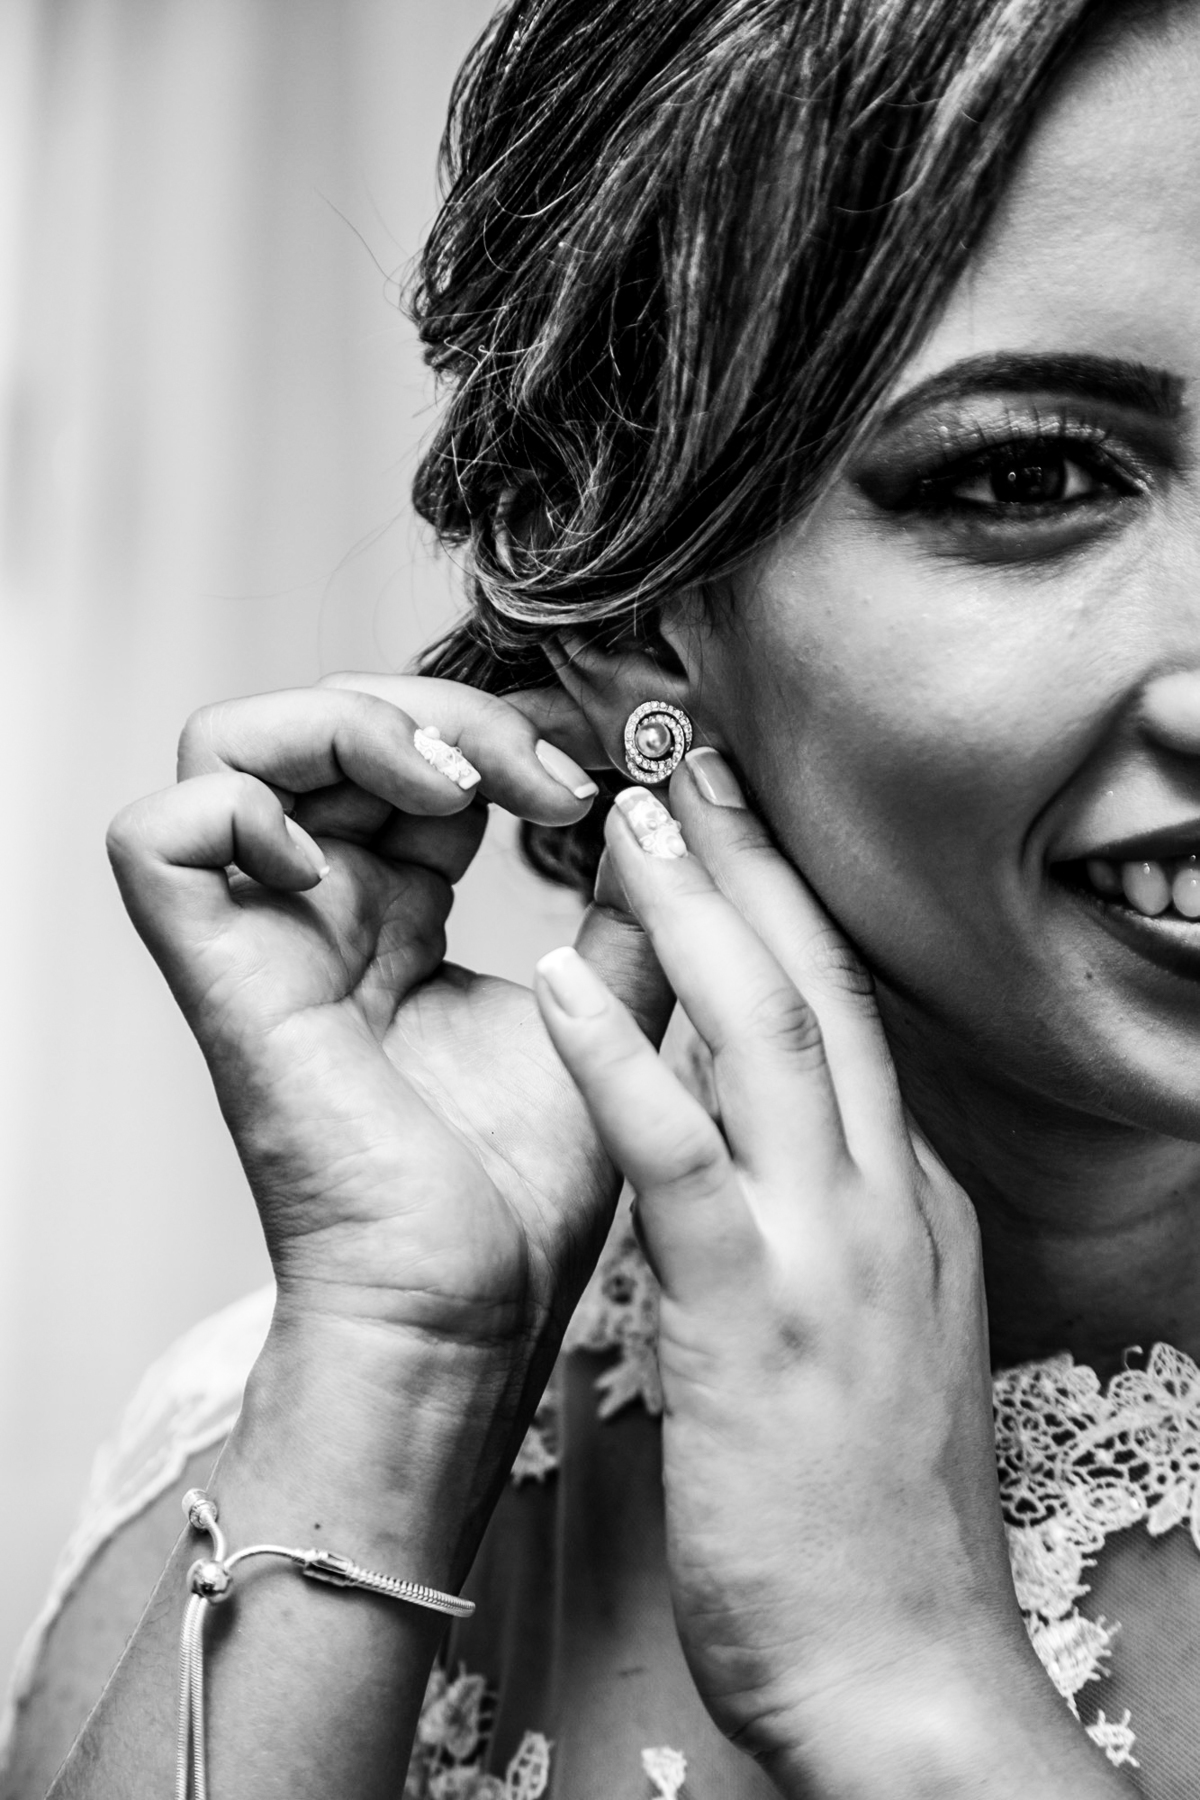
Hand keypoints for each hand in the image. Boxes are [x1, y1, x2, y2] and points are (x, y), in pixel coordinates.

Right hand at [107, 675, 669, 1465]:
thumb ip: (629, 908)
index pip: (408, 754)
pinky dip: (240, 806)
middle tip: (548, 776)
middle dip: (444, 712)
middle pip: (325, 723)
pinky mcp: (220, 977)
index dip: (498, 730)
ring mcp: (262, 939)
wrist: (471, 1310)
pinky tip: (349, 860)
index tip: (604, 773)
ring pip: (232, 744)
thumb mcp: (601, 1012)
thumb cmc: (521, 1195)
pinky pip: (160, 836)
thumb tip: (660, 802)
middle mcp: (318, 912)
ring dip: (354, 726)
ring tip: (457, 789)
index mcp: (394, 915)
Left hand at [534, 753, 1131, 1797]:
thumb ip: (835, 1234)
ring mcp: (830, 1248)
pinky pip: (684, 1155)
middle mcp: (883, 1195)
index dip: (781, 905)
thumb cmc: (865, 1517)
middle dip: (751, 856)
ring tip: (628, 807)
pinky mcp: (757, 1313)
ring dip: (697, 907)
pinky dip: (624, 1056)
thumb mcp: (867, 1340)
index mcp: (903, 1199)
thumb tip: (775, 1163)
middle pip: (822, 984)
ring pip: (772, 1030)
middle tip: (682, 750)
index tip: (722, 824)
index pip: (843, 1016)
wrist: (905, 1671)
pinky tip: (563, 979)